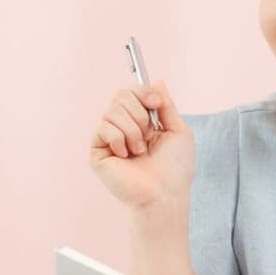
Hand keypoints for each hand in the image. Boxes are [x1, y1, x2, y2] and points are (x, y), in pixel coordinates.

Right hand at [89, 80, 194, 210]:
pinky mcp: (97, 151)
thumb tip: (156, 81)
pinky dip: (120, 139)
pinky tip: (126, 156)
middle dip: (140, 112)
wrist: (164, 193)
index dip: (143, 91)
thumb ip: (165, 105)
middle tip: (149, 134)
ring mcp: (109, 139)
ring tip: (140, 151)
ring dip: (134, 130)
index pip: (132, 91)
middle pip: (120, 94)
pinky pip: (104, 127)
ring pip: (113, 110)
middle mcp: (123, 127)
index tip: (155, 102)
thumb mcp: (178, 130)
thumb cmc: (175, 168)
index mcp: (142, 122)